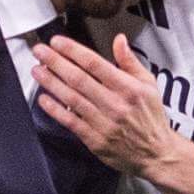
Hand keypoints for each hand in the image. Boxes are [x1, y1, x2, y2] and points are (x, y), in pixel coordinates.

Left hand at [32, 34, 184, 178]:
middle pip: (78, 79)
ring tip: (37, 70)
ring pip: (72, 98)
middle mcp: (115, 104)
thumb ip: (131, 61)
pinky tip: (44, 99)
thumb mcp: (149, 85)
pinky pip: (71, 122)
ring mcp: (104, 123)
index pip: (95, 63)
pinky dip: (55, 110)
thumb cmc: (151, 119)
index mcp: (128, 88)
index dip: (73, 51)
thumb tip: (120, 40)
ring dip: (51, 83)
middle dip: (55, 62)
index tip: (58, 42)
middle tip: (40, 51)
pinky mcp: (95, 140)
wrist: (156, 153)